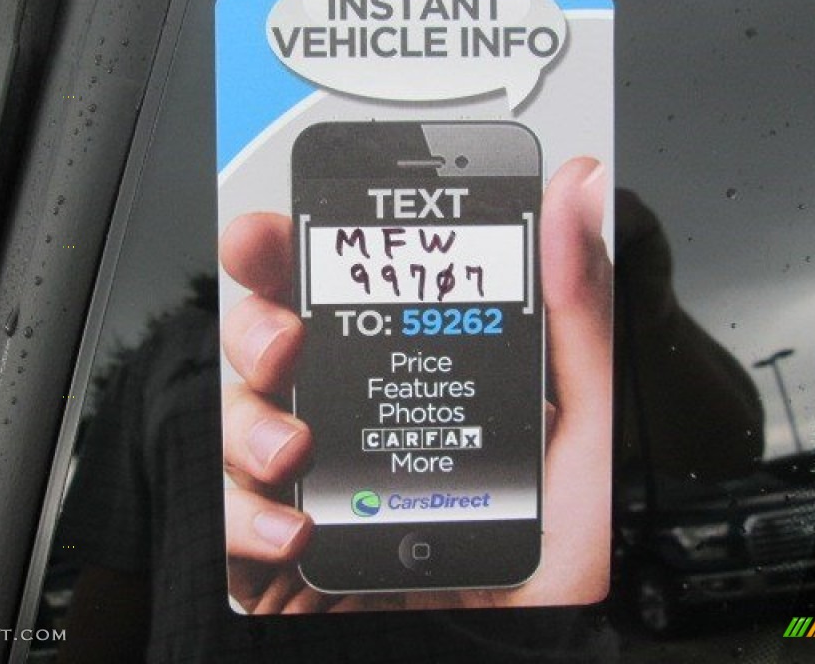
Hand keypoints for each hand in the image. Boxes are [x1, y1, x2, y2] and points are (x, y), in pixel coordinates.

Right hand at [219, 157, 611, 612]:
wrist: (525, 647)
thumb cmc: (553, 549)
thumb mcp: (580, 427)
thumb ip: (577, 315)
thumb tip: (577, 195)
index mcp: (408, 370)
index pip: (339, 290)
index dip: (296, 249)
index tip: (278, 229)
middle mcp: (351, 413)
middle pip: (270, 341)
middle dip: (256, 322)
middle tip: (287, 338)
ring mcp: (314, 479)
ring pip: (241, 418)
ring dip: (250, 422)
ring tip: (296, 449)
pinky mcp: (286, 546)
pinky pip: (235, 513)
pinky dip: (247, 517)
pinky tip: (293, 529)